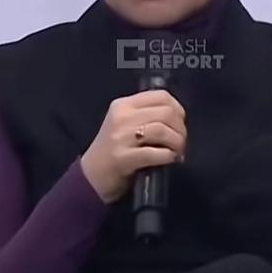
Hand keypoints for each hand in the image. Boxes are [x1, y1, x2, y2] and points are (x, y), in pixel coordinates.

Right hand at [80, 89, 186, 203]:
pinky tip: (170, 159)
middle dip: (180, 128)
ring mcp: (121, 138)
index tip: (180, 123)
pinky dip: (168, 156)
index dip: (178, 109)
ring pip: (161, 130)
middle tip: (180, 141)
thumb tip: (177, 117)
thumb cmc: (113, 150)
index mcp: (123, 105)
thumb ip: (145, 115)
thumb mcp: (124, 124)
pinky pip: (155, 153)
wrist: (91, 177)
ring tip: (177, 151)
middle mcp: (121, 117)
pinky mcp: (123, 158)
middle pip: (165, 112)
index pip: (161, 96)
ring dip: (176, 142)